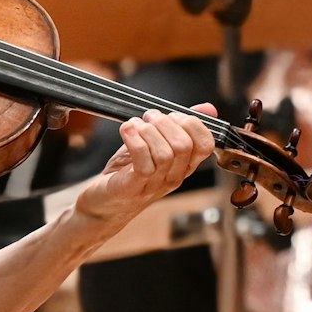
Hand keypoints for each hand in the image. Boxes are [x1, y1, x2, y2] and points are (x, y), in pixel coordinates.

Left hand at [73, 103, 216, 227]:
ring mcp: (155, 184)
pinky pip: (143, 162)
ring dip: (148, 131)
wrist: (102, 202)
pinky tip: (127, 130)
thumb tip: (208, 109)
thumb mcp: (154, 144)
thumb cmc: (128, 171)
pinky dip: (135, 140)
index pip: (206, 144)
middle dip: (166, 123)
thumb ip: (178, 126)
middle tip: (149, 117)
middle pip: (184, 146)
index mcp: (184, 166)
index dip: (193, 123)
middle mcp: (174, 176)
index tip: (172, 115)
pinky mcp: (134, 186)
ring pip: (165, 153)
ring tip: (134, 125)